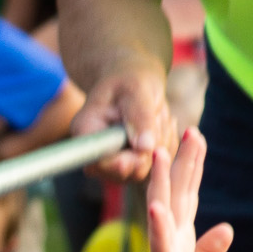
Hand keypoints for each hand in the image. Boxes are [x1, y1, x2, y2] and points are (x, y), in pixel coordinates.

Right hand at [76, 66, 172, 181]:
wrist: (133, 83)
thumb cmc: (130, 80)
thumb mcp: (136, 90)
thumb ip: (140, 117)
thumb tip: (145, 147)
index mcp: (85, 133)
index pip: (100, 164)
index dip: (126, 161)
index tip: (146, 145)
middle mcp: (97, 155)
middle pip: (129, 171)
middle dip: (151, 145)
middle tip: (157, 115)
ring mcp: (115, 165)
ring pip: (148, 168)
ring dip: (161, 142)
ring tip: (157, 114)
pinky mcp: (133, 167)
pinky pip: (160, 166)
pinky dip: (167, 145)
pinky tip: (161, 124)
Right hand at [127, 128, 232, 251]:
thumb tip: (226, 228)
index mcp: (181, 244)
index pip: (187, 197)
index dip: (191, 167)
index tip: (195, 135)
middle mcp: (171, 246)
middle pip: (177, 197)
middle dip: (182, 163)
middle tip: (188, 128)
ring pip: (164, 216)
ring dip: (161, 185)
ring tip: (159, 154)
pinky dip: (159, 229)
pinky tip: (155, 208)